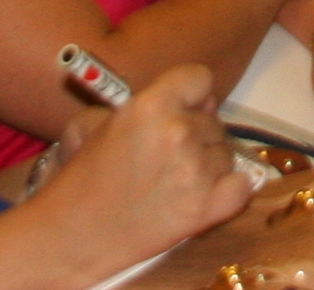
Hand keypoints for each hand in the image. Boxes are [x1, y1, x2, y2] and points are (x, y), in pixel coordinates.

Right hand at [35, 67, 252, 250]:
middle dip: (197, 136)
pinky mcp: (206, 209)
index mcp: (151, 105)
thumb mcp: (97, 121)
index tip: (184, 109)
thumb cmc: (80, 178)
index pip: (200, 78)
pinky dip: (231, 189)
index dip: (192, 95)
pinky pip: (242, 186)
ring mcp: (196, 172)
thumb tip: (198, 102)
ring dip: (208, 165)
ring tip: (174, 182)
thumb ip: (147, 102)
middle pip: (214, 122)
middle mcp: (178, 133)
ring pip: (226, 154)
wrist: (70, 236)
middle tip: (166, 158)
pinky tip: (208, 193)